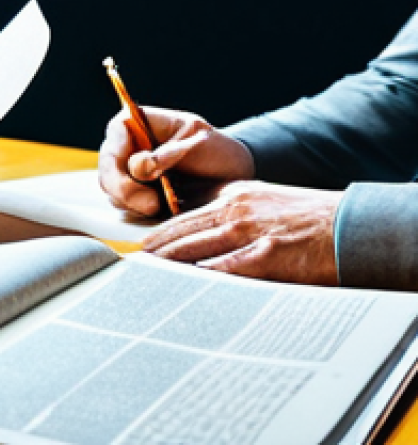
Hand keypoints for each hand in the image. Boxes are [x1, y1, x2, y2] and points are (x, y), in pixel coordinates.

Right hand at [99, 107, 254, 215]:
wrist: (231, 174)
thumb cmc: (215, 148)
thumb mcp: (196, 137)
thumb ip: (168, 149)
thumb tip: (144, 165)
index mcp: (132, 126)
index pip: (111, 149)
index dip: (121, 170)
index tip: (151, 179)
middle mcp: (123, 149)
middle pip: (107, 176)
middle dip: (128, 194)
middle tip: (154, 205)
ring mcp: (126, 175)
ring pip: (114, 196)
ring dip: (137, 205)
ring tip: (165, 204)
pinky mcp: (135, 198)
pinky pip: (127, 210)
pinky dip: (142, 214)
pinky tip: (163, 210)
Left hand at [142, 181, 340, 284]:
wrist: (346, 224)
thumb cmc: (305, 217)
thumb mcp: (262, 200)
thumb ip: (232, 210)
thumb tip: (203, 228)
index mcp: (234, 197)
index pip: (185, 214)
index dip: (161, 230)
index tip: (142, 242)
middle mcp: (236, 210)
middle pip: (184, 230)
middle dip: (156, 246)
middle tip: (132, 259)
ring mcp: (251, 232)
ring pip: (198, 247)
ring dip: (170, 261)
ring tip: (148, 273)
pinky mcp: (268, 256)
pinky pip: (229, 267)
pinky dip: (206, 275)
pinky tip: (187, 282)